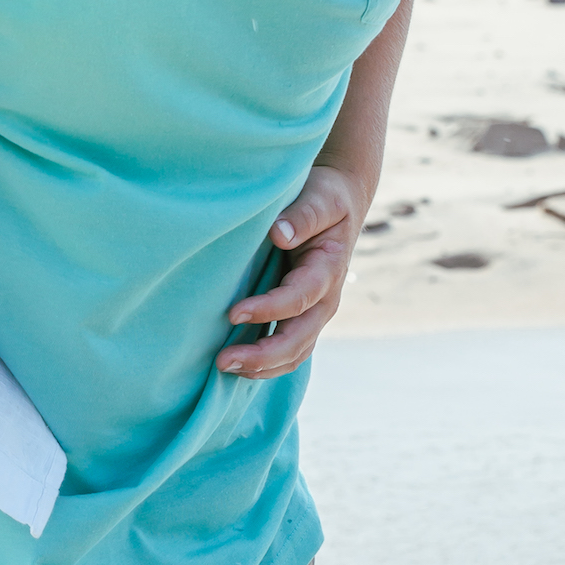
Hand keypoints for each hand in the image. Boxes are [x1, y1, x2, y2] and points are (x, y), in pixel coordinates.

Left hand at [217, 163, 367, 381]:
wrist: (341, 201)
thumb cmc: (326, 196)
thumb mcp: (321, 198)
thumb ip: (303, 215)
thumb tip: (279, 234)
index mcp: (328, 269)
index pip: (299, 298)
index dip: (268, 309)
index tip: (233, 313)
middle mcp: (325, 299)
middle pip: (299, 339)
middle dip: (263, 355)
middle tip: (223, 361)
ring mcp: (315, 312)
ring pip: (295, 353)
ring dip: (262, 367)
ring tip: (224, 368)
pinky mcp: (303, 316)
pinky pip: (289, 351)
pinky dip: (266, 365)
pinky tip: (238, 367)